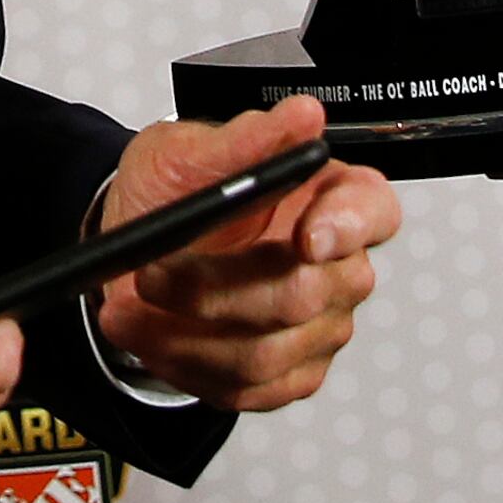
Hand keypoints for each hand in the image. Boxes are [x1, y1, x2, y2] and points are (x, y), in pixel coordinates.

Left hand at [93, 93, 401, 410]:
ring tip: (128, 307)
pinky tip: (151, 335)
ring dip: (184, 334)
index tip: (306, 237)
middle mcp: (336, 266)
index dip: (348, 227)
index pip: (373, 213)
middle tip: (153, 271)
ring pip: (266, 351)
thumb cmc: (173, 193)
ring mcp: (317, 326)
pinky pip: (244, 388)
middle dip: (215, 289)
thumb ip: (243, 138)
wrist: (136, 248)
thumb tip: (301, 115)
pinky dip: (184, 364)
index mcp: (332, 198)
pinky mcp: (286, 375)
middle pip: (306, 295)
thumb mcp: (186, 150)